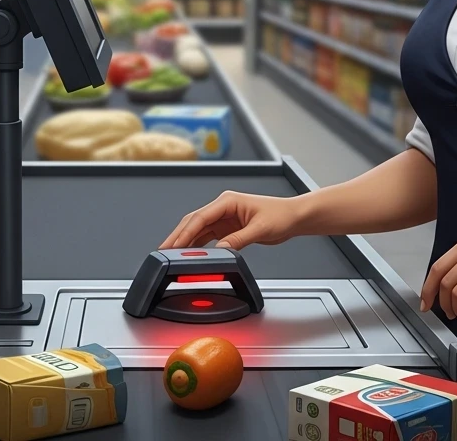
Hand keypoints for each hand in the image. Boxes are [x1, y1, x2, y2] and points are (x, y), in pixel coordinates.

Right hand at [160, 191, 307, 250]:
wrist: (293, 217)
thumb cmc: (281, 215)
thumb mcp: (260, 229)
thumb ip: (239, 240)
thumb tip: (221, 249)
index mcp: (228, 201)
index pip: (200, 217)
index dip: (184, 232)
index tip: (173, 244)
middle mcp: (223, 207)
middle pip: (194, 222)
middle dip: (178, 236)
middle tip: (163, 251)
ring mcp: (224, 217)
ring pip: (198, 229)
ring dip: (185, 241)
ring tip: (172, 255)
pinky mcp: (227, 228)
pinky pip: (207, 236)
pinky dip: (197, 245)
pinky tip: (189, 254)